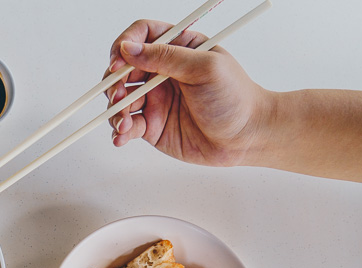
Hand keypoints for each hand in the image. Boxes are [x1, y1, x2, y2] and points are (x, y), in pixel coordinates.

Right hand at [104, 19, 270, 166]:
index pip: (141, 36)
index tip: (118, 62)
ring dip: (115, 110)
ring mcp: (155, 100)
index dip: (124, 45)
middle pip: (123, 69)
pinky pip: (126, 126)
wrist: (246, 137)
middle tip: (118, 96)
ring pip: (120, 100)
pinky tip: (122, 137)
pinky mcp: (152, 126)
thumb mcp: (205, 68)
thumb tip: (128, 49)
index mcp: (177, 49)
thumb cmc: (235, 98)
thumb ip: (166, 57)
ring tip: (124, 123)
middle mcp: (162, 73)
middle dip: (114, 82)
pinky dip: (119, 132)